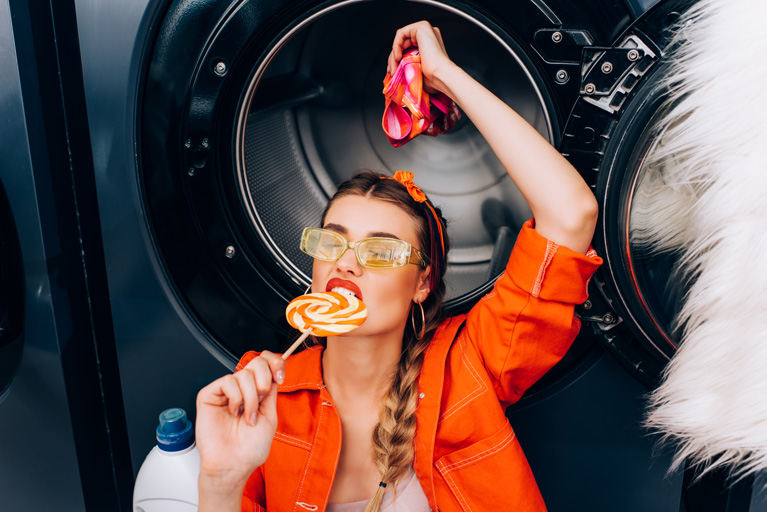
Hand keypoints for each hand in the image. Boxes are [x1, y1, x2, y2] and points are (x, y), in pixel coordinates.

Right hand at [195, 351, 284, 488]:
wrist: (233, 465)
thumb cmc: (250, 449)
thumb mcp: (270, 416)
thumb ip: (271, 392)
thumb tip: (274, 370)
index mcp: (257, 392)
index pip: (266, 364)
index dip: (275, 363)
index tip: (280, 377)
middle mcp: (242, 389)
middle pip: (257, 362)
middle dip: (264, 380)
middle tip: (261, 400)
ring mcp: (225, 391)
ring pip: (244, 374)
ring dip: (250, 397)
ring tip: (246, 416)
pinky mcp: (209, 394)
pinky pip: (228, 381)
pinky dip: (235, 398)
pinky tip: (233, 412)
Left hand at [387, 21, 454, 94]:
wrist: (441, 75)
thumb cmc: (433, 77)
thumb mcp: (417, 70)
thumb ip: (408, 65)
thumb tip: (394, 70)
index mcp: (429, 45)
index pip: (408, 49)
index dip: (397, 60)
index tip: (393, 72)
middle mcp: (428, 35)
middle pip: (403, 44)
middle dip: (393, 59)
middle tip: (391, 71)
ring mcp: (426, 30)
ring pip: (401, 40)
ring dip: (393, 56)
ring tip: (394, 68)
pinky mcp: (421, 26)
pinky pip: (401, 34)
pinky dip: (396, 46)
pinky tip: (398, 58)